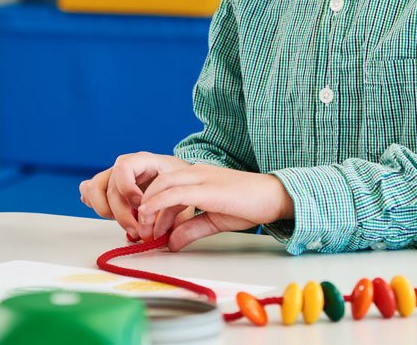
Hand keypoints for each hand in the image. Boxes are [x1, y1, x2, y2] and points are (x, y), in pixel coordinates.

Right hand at [79, 152, 190, 239]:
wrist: (177, 180)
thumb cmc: (179, 184)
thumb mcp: (181, 194)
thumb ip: (172, 213)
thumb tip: (160, 236)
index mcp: (142, 160)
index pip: (123, 168)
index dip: (128, 189)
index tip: (141, 206)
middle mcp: (124, 166)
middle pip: (110, 187)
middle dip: (122, 213)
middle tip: (138, 230)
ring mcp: (113, 176)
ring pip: (93, 189)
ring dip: (105, 210)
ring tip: (125, 223)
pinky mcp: (107, 187)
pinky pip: (89, 192)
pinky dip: (96, 204)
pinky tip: (111, 215)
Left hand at [137, 163, 293, 250]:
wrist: (275, 196)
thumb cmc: (249, 205)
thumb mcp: (213, 220)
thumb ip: (191, 229)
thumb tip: (171, 243)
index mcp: (198, 177)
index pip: (165, 187)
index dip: (152, 207)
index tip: (148, 229)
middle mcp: (196, 172)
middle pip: (159, 182)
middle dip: (145, 206)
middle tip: (142, 231)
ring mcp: (202, 178)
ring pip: (164, 184)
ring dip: (149, 206)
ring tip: (144, 228)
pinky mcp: (209, 188)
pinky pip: (177, 192)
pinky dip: (159, 202)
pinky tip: (149, 213)